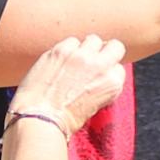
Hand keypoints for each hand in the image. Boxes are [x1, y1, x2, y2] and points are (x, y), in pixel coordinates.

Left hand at [13, 34, 129, 134]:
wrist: (41, 118)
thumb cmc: (65, 119)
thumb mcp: (94, 106)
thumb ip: (100, 86)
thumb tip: (96, 75)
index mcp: (112, 83)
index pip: (118, 68)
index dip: (107, 72)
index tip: (98, 76)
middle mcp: (100, 66)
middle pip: (115, 46)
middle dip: (106, 52)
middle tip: (94, 60)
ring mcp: (81, 55)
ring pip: (93, 40)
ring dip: (86, 49)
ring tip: (74, 61)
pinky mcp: (62, 50)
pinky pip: (71, 41)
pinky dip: (67, 49)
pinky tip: (59, 61)